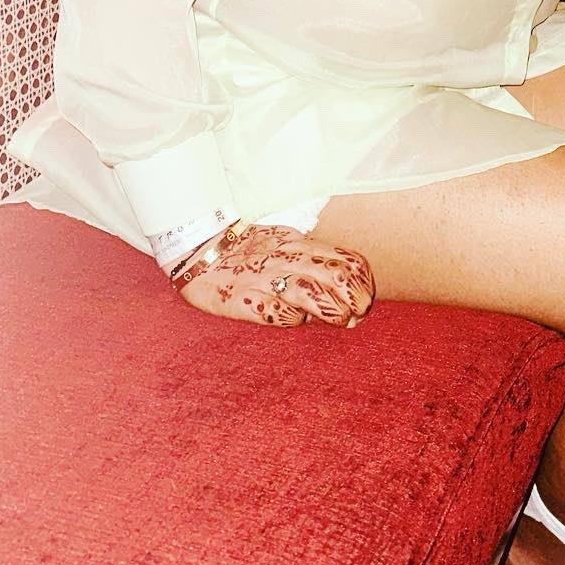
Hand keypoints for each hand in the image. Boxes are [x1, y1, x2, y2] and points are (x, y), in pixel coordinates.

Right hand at [178, 223, 374, 328]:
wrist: (198, 249)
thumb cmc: (246, 252)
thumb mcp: (284, 244)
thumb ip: (311, 262)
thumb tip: (342, 292)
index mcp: (299, 244)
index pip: (345, 258)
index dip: (362, 279)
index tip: (366, 296)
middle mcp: (287, 259)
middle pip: (335, 276)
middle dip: (355, 297)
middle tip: (360, 313)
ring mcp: (267, 279)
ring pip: (312, 292)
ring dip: (333, 309)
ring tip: (341, 320)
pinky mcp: (246, 300)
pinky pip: (277, 312)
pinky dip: (292, 317)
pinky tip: (296, 320)